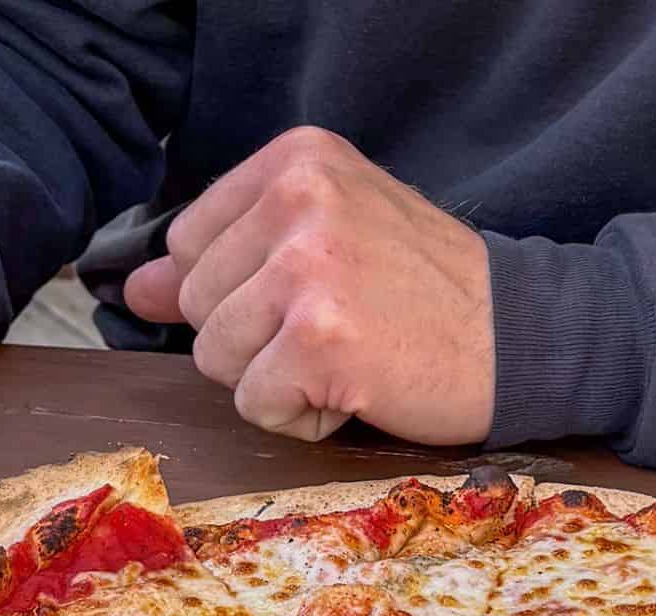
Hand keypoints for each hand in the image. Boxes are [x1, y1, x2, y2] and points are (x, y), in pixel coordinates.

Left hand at [123, 127, 493, 444]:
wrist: (521, 337)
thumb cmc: (424, 292)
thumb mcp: (326, 242)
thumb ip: (226, 258)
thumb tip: (135, 290)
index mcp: (296, 160)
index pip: (189, 242)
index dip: (240, 290)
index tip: (314, 291)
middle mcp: (298, 199)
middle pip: (198, 304)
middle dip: (256, 338)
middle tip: (339, 327)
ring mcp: (308, 267)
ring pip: (216, 357)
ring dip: (276, 379)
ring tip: (348, 356)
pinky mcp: (320, 338)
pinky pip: (255, 403)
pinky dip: (302, 415)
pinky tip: (357, 387)